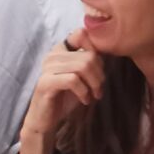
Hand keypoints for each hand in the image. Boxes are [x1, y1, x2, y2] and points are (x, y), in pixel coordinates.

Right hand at [16, 35, 105, 153]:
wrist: (46, 119)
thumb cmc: (65, 97)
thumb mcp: (81, 77)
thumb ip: (90, 62)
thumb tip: (107, 52)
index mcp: (61, 49)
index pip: (81, 33)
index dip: (96, 50)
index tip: (98, 70)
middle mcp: (52, 55)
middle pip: (89, 55)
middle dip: (100, 75)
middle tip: (99, 89)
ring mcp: (47, 67)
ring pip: (83, 66)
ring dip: (94, 84)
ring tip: (93, 95)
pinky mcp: (46, 82)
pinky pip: (73, 80)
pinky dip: (84, 91)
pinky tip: (85, 100)